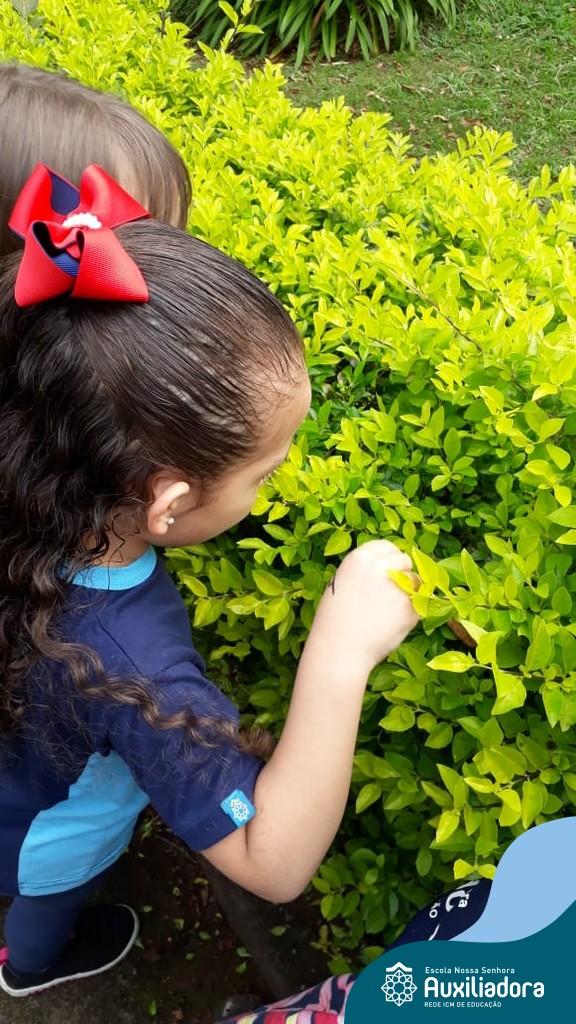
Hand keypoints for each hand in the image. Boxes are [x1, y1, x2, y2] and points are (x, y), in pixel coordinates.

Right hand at [310, 540, 419, 672]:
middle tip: (389, 596)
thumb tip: (391, 564)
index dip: (390, 559)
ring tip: (386, 614)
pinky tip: (391, 625)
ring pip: (416, 581)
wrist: (339, 651)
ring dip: (409, 593)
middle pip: (404, 560)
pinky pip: (420, 604)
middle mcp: (379, 567)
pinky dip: (411, 614)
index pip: (387, 546)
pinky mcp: (409, 607)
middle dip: (402, 574)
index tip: (388, 572)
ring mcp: (396, 586)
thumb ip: (365, 571)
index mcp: (359, 558)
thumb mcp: (342, 584)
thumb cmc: (336, 622)